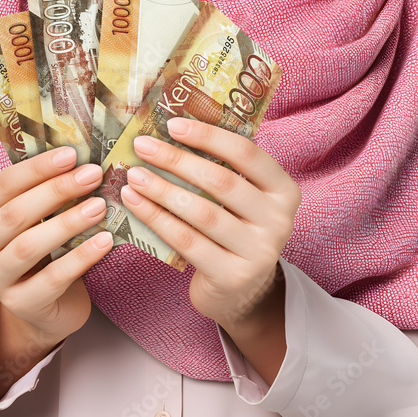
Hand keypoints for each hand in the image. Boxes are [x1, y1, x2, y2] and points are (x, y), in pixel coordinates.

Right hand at [0, 147, 111, 349]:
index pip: (3, 185)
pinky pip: (52, 279)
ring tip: (99, 207)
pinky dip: (80, 257)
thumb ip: (46, 189)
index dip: (37, 168)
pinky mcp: (20, 304)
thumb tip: (81, 161)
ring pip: (28, 247)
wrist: (43, 302)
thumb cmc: (40, 246)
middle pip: (15, 214)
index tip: (71, 154)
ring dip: (67, 223)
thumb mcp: (35, 215)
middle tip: (92, 175)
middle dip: (56, 191)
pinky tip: (104, 241)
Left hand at [120, 118, 300, 328]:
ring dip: (161, 190)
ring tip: (134, 176)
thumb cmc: (234, 228)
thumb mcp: (242, 199)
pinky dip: (157, 219)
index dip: (208, 136)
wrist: (241, 292)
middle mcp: (278, 220)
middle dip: (176, 160)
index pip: (246, 153)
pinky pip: (187, 241)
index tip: (172, 125)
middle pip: (221, 181)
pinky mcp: (232, 276)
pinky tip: (135, 204)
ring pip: (201, 213)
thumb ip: (222, 168)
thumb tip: (172, 129)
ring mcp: (258, 251)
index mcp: (283, 190)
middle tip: (143, 146)